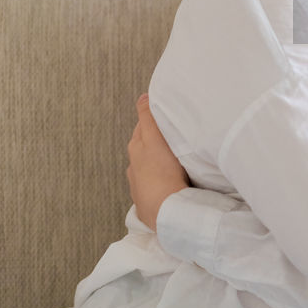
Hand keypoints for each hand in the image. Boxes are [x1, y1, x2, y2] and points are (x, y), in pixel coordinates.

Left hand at [126, 94, 188, 230]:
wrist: (166, 210)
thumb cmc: (162, 173)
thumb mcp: (155, 139)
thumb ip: (148, 118)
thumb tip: (143, 97)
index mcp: (136, 148)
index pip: (143, 126)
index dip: (152, 118)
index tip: (164, 113)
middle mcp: (135, 165)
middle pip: (145, 145)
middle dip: (154, 138)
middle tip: (171, 131)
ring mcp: (140, 183)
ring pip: (149, 164)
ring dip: (158, 158)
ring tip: (172, 155)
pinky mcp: (148, 199)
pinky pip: (154, 181)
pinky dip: (160, 175)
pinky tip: (170, 177)